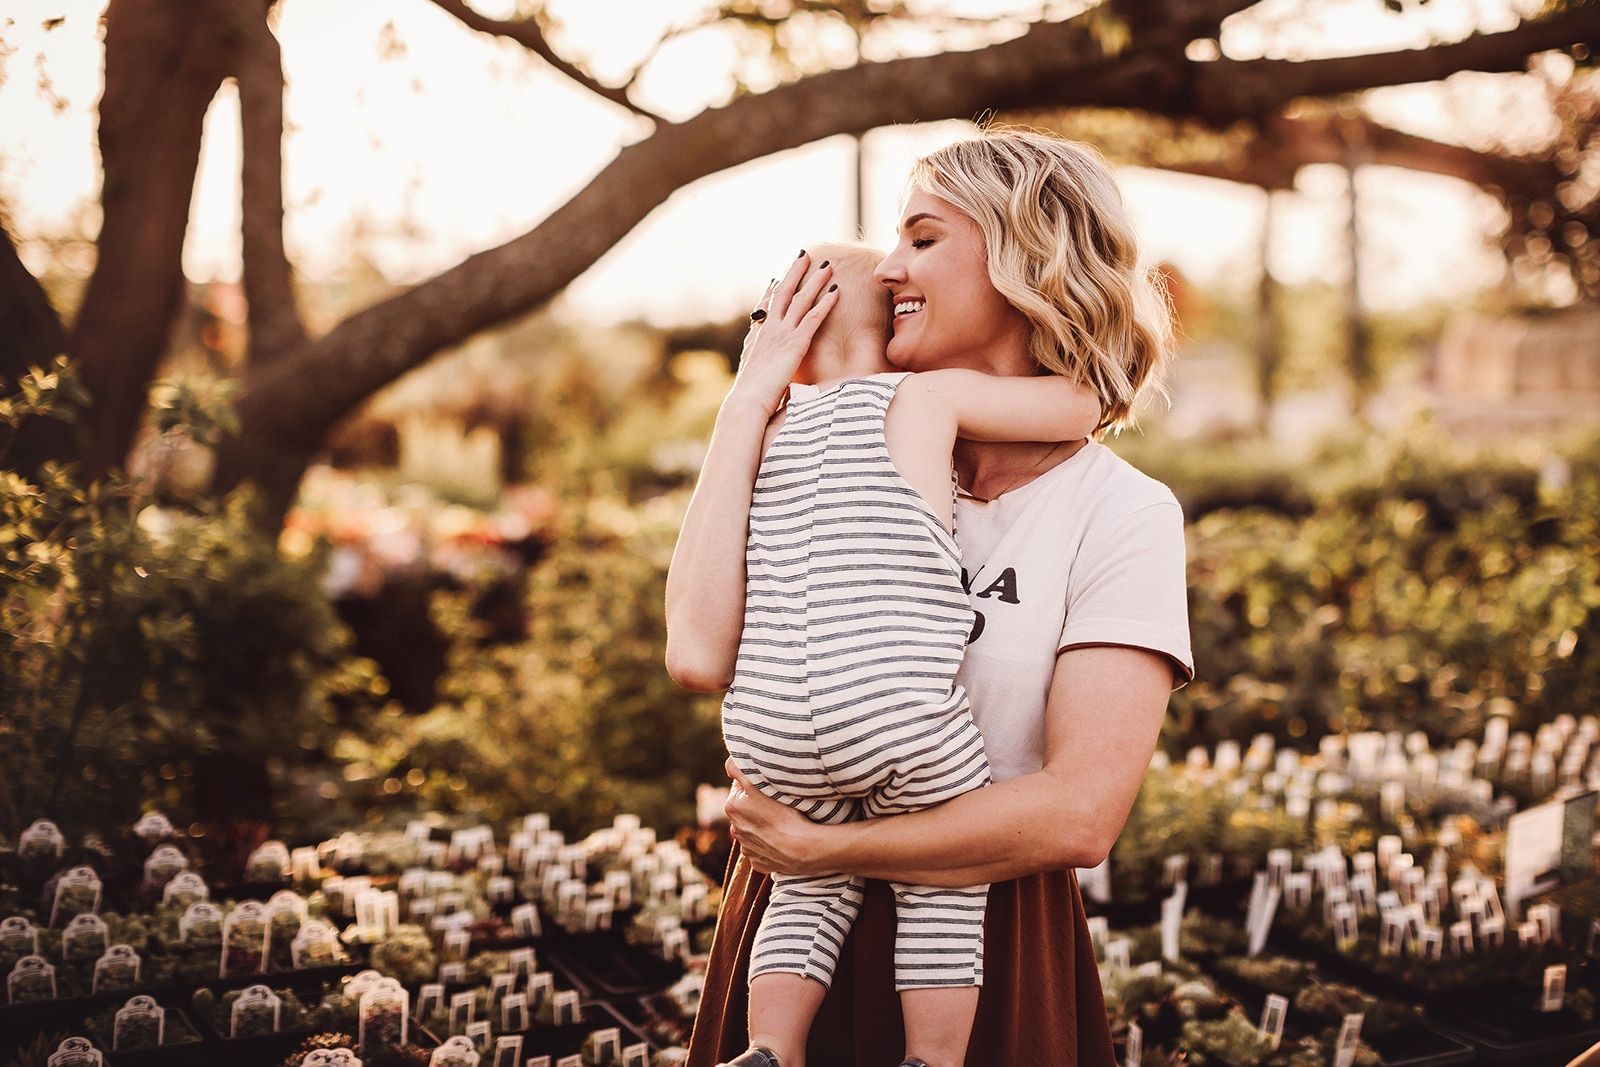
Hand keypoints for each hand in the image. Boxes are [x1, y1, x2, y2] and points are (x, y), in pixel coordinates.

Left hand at [724, 757, 831, 876]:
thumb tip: (728, 764)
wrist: (800, 849)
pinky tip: (781, 839)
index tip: (770, 788)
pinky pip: (763, 849)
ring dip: (764, 825)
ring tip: (781, 823)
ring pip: (755, 829)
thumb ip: (738, 769)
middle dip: (758, 806)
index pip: (741, 788)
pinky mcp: (758, 862)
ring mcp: (747, 848)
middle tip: (778, 805)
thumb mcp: (757, 785)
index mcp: (732, 807)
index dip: (756, 785)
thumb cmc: (783, 814)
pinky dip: (770, 844)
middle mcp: (734, 829)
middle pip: (747, 810)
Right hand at [728, 252, 838, 416]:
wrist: (748, 400)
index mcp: (759, 334)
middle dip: (795, 272)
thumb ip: (757, 360)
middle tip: (805, 255)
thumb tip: (758, 358)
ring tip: (826, 265)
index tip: (778, 276)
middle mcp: (769, 328)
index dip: (774, 288)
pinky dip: (825, 302)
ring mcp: (782, 333)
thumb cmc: (751, 393)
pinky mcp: (795, 343)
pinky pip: (813, 317)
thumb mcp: (752, 371)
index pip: (767, 304)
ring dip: (814, 281)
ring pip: (800, 299)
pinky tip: (836, 290)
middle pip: (783, 292)